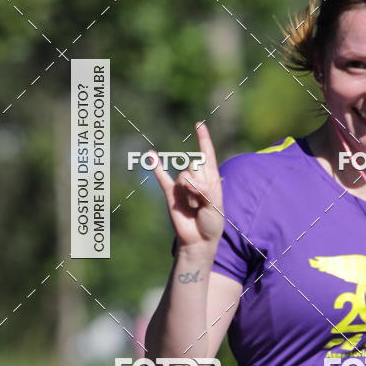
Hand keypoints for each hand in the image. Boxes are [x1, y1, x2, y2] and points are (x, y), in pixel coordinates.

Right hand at [148, 121, 224, 248]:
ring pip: (184, 176)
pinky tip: (150, 155)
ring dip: (190, 193)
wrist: (198, 240)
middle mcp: (196, 178)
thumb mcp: (215, 207)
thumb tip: (190, 183)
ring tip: (194, 206)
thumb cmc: (212, 223)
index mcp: (210, 178)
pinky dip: (156, 166)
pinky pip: (162, 177)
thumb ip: (205, 192)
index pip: (207, 154)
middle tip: (202, 203)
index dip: (204, 139)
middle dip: (200, 185)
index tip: (199, 124)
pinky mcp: (170, 193)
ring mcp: (182, 185)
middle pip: (194, 166)